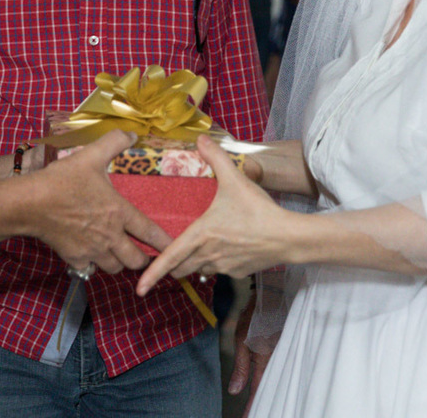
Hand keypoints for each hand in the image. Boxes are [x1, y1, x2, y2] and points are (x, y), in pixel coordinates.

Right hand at [28, 130, 171, 273]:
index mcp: (118, 212)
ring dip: (119, 262)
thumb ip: (114, 142)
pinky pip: (90, 269)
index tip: (174, 249)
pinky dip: (92, 265)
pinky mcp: (74, 259)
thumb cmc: (62, 180)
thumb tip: (133, 134)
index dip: (165, 243)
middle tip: (141, 252)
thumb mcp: (90, 155)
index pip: (150, 232)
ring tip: (117, 254)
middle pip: (135, 260)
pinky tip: (90, 255)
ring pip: (115, 268)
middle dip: (142, 259)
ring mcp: (92, 250)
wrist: (31, 203)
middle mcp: (110, 236)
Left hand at [136, 135, 291, 293]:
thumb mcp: (235, 179)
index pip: (169, 258)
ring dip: (194, 263)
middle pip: (180, 269)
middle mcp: (208, 255)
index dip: (152, 274)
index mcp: (200, 235)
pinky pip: (219, 270)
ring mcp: (223, 267)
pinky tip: (226, 248)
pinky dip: (216, 263)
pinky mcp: (237, 273)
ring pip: (199, 270)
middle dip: (172, 266)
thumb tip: (200, 138)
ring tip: (198, 249)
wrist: (287, 237)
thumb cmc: (258, 210)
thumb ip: (215, 157)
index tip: (139, 289)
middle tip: (168, 257)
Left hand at [228, 296, 272, 417]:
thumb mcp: (242, 338)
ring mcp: (284, 356)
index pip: (257, 391)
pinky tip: (270, 386)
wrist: (275, 294)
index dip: (252, 408)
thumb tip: (235, 391)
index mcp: (265, 360)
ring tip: (259, 406)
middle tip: (251, 415)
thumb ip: (241, 366)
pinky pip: (281, 371)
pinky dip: (274, 381)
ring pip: (277, 382)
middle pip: (269, 389)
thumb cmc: (257, 315)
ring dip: (269, 394)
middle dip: (261, 404)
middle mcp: (278, 361)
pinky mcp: (288, 350)